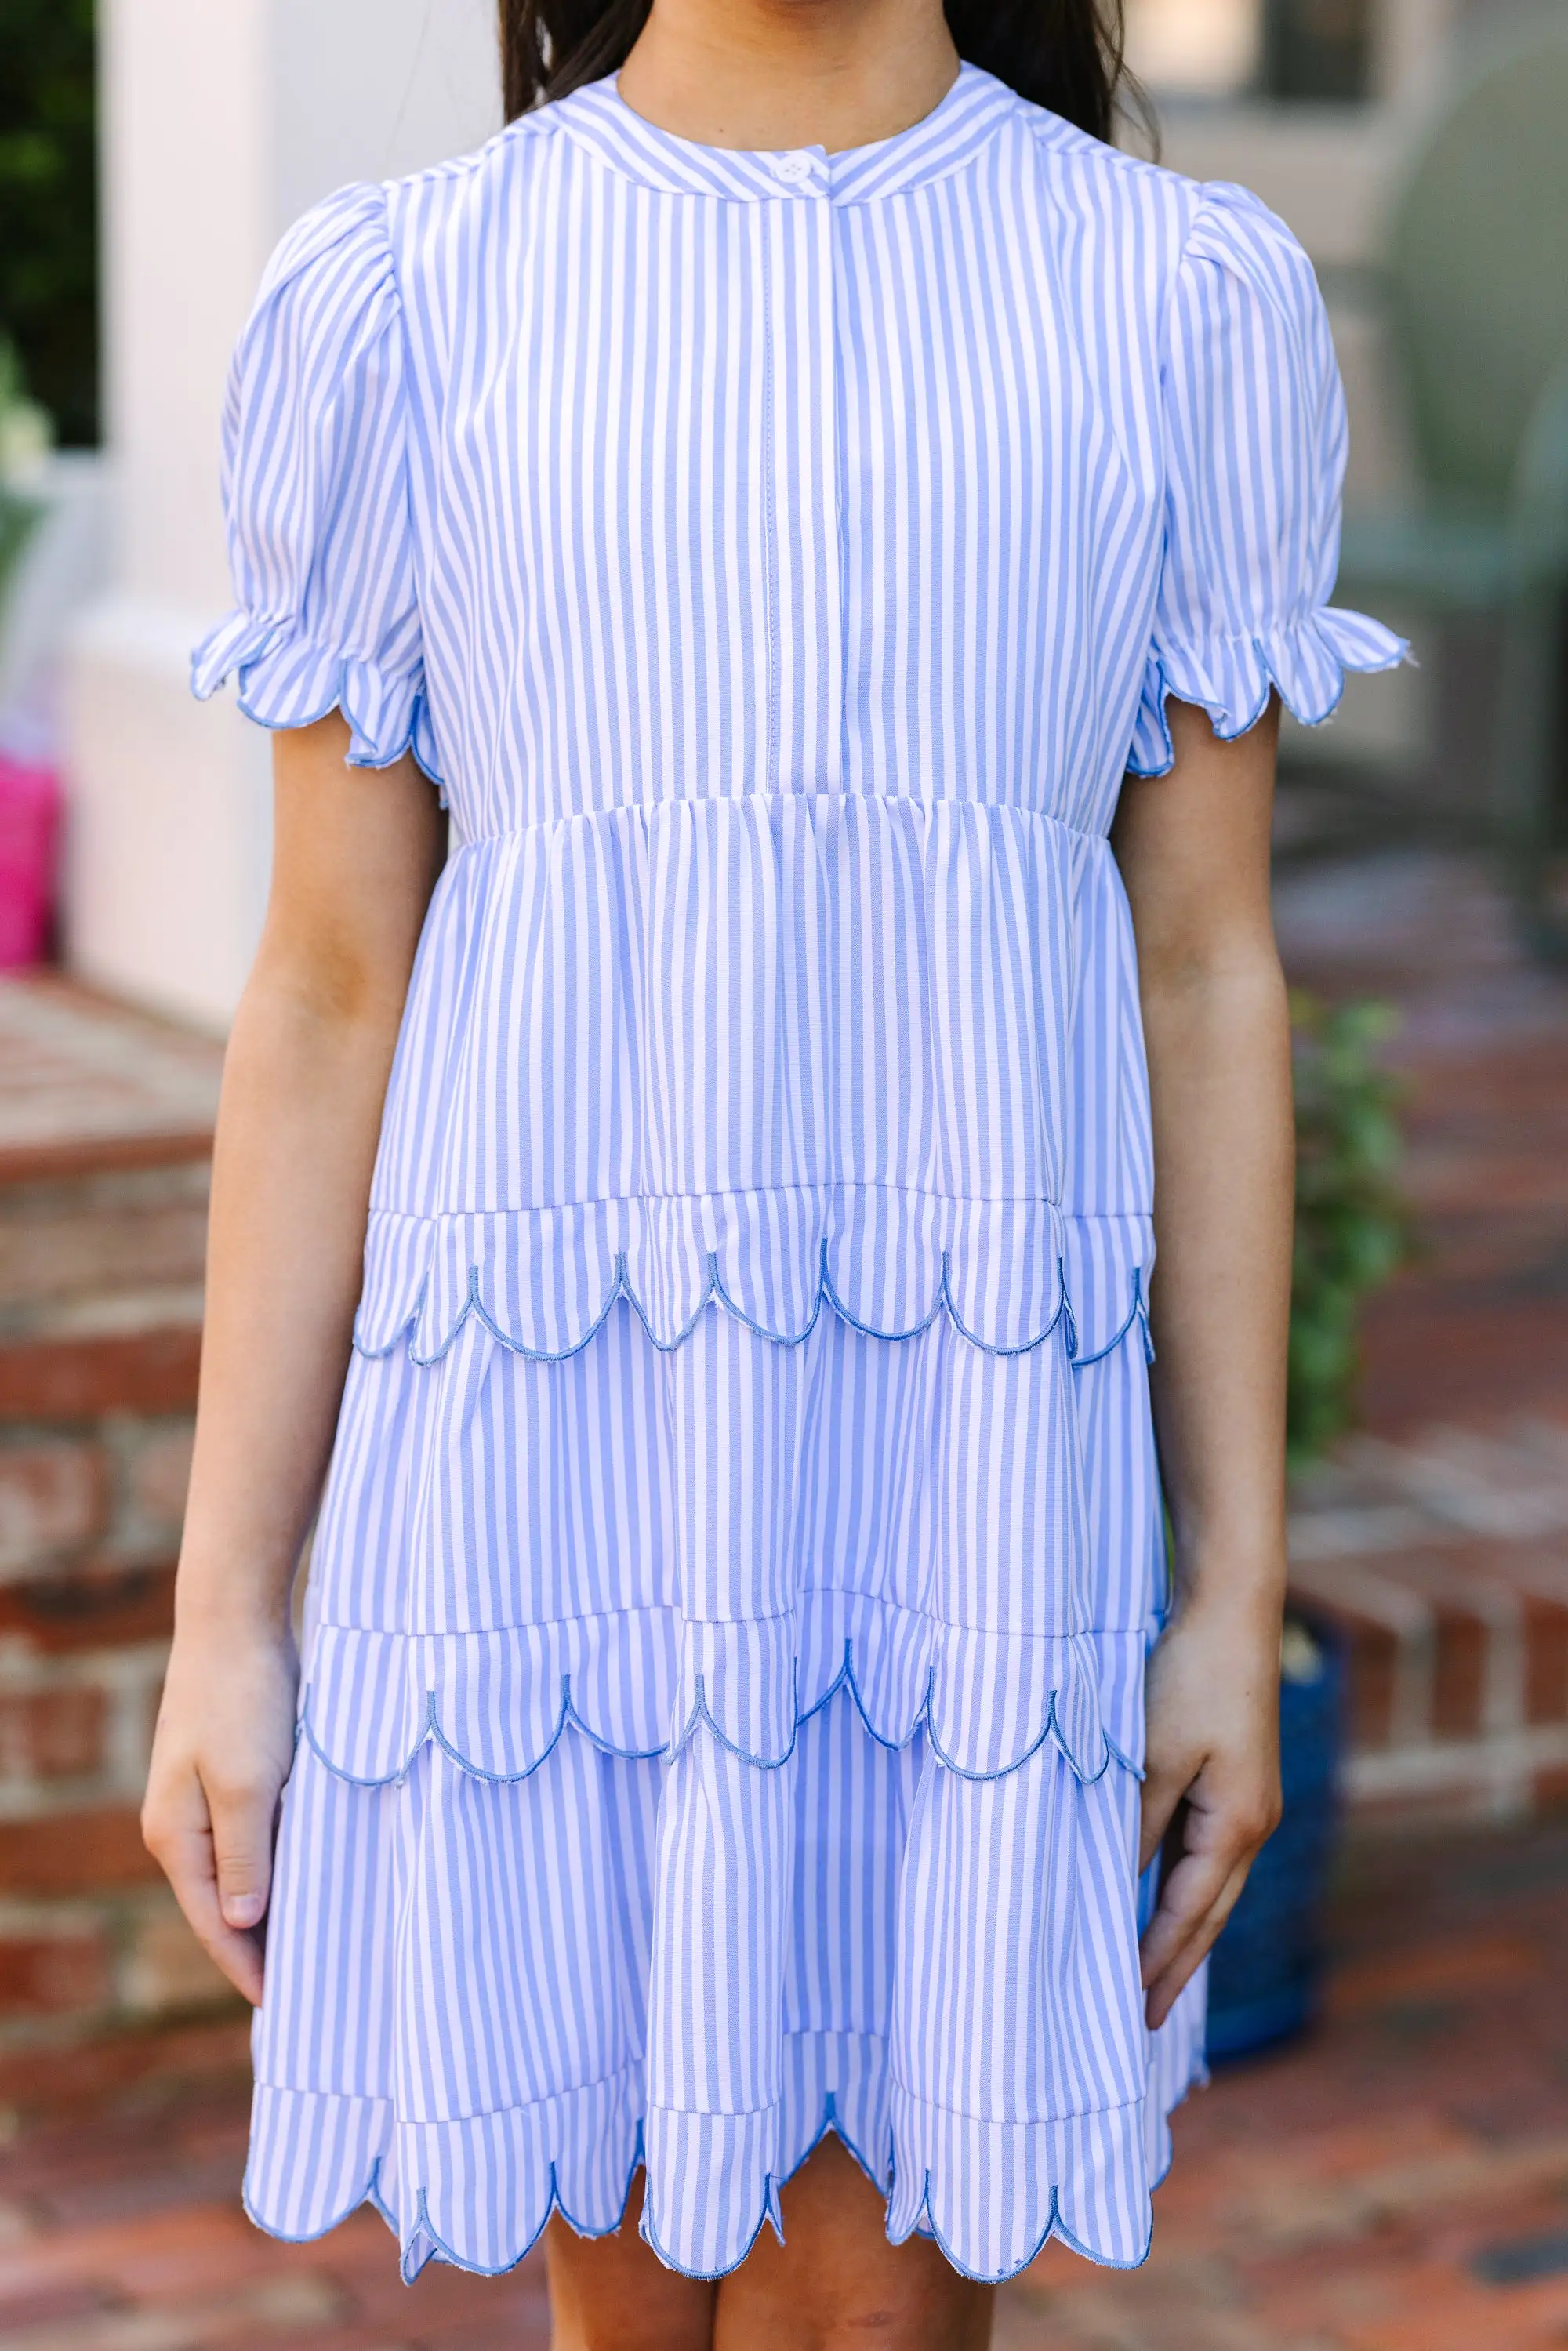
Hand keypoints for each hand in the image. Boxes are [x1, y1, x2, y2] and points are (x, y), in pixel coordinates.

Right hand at [141, 1616, 299, 2004]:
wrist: (237, 1619)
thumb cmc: (243, 1700)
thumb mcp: (248, 1783)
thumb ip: (245, 1855)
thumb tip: (242, 1923)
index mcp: (176, 1835)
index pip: (213, 1921)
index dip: (246, 1964)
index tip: (283, 2003)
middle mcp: (182, 1823)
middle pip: (222, 1902)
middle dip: (258, 1944)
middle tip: (306, 1985)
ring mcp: (204, 1797)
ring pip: (242, 1869)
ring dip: (273, 1903)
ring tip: (314, 1942)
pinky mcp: (233, 1771)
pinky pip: (256, 1835)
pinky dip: (281, 1860)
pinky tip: (312, 1873)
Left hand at [1138, 1589, 1281, 2029]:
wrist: (1232, 1611)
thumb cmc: (1191, 1678)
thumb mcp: (1152, 1755)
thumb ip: (1133, 1824)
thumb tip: (1111, 1882)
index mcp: (1236, 1825)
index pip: (1188, 1914)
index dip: (1158, 1962)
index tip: (1132, 2010)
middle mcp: (1252, 1823)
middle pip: (1208, 1912)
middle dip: (1176, 1964)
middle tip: (1144, 2017)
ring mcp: (1249, 1802)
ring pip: (1208, 1884)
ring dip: (1179, 1927)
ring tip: (1147, 1971)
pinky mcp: (1236, 1779)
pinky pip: (1205, 1851)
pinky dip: (1181, 1884)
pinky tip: (1158, 1895)